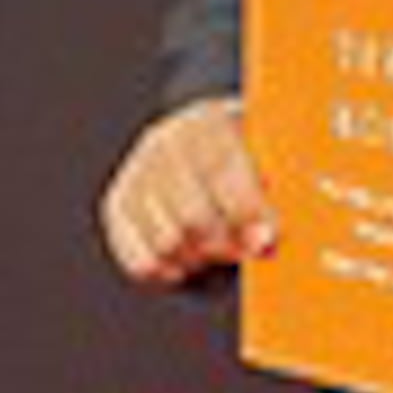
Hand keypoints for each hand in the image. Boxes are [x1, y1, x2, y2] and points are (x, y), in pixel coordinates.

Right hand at [100, 96, 276, 286]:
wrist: (201, 138)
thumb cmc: (245, 152)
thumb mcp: (266, 150)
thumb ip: (274, 185)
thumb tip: (273, 233)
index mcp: (207, 121)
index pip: (222, 168)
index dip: (246, 210)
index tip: (267, 239)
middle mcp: (163, 144)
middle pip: (191, 214)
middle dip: (226, 244)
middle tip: (248, 252)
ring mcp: (135, 175)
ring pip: (166, 242)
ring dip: (199, 258)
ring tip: (221, 251)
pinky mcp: (117, 207)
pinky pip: (140, 260)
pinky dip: (169, 270)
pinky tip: (190, 261)